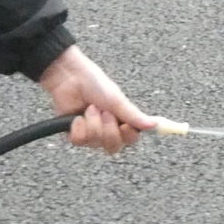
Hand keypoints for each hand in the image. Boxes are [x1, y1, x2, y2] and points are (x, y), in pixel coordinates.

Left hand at [38, 47, 153, 154]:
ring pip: (96, 143)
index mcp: (121, 120)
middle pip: (113, 147)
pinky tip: (77, 116)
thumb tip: (154, 125)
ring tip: (89, 108)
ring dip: (93, 124)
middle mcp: (107, 130)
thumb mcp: (117, 100)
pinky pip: (80, 141)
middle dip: (108, 130)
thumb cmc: (95, 84)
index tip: (125, 125)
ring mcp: (90, 134)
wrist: (70, 77)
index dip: (128, 135)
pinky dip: (79, 127)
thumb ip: (133, 115)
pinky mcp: (74, 134)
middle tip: (104, 113)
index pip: (131, 139)